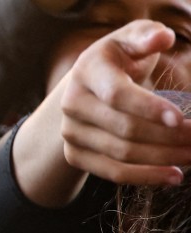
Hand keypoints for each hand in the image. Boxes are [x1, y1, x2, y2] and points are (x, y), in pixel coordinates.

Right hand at [59, 20, 190, 185]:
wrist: (85, 87)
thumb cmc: (119, 59)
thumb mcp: (131, 40)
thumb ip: (147, 36)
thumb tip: (162, 38)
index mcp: (87, 71)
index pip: (117, 95)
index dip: (148, 108)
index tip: (180, 119)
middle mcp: (72, 104)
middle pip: (124, 129)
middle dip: (168, 137)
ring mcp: (71, 132)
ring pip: (122, 154)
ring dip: (163, 158)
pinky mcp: (75, 155)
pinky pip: (112, 172)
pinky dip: (145, 177)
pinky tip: (173, 175)